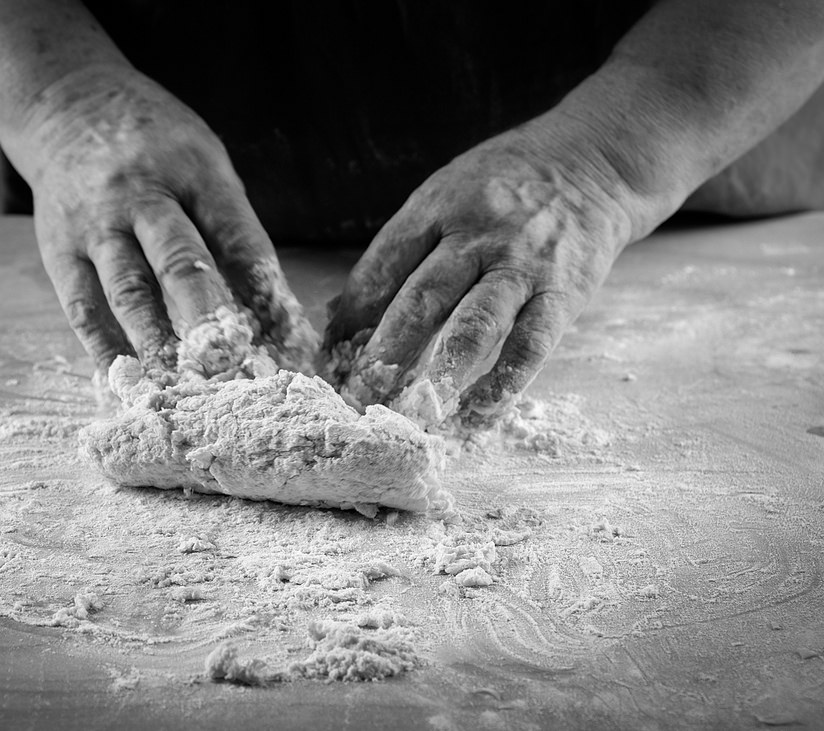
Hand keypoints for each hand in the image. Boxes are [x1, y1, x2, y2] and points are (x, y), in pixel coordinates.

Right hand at [19, 65, 312, 371]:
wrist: (68, 104)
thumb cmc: (158, 147)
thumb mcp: (206, 164)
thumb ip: (232, 229)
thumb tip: (271, 311)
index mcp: (195, 172)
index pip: (239, 240)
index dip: (267, 295)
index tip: (290, 344)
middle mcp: (143, 196)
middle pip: (181, 263)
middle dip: (210, 322)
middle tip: (235, 370)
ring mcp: (96, 225)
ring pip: (129, 292)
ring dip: (158, 346)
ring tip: (182, 390)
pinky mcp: (58, 249)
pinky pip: (81, 307)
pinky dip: (103, 350)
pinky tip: (125, 383)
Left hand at [325, 121, 635, 424]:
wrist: (595, 159)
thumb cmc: (506, 184)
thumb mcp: (446, 193)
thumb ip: (400, 249)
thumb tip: (344, 313)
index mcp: (438, 206)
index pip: (383, 264)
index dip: (354, 312)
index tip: (333, 352)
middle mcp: (478, 235)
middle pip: (422, 298)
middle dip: (385, 352)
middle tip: (360, 394)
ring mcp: (522, 265)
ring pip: (475, 324)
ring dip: (439, 373)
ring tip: (411, 411)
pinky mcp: (563, 292)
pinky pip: (531, 344)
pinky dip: (504, 383)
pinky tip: (477, 413)